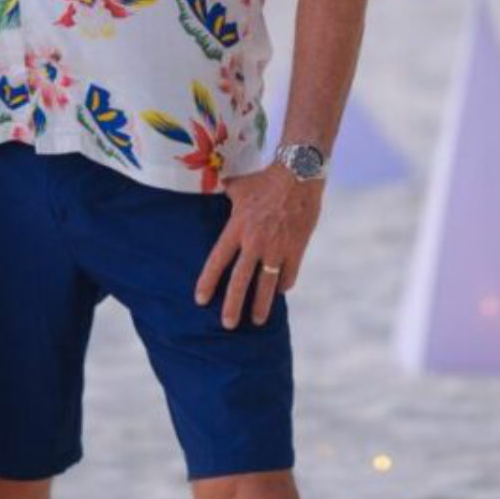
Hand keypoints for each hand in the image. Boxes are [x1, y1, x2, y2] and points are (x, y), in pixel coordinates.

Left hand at [194, 164, 322, 329]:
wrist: (299, 174)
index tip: (201, 300)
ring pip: (266, 285)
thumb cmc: (266, 179)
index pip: (217, 261)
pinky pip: (288, 275)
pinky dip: (284, 284)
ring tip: (257, 320)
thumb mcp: (240, 186)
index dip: (208, 282)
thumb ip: (227, 192)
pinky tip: (281, 290)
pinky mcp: (296, 248)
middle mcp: (254, 242)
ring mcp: (276, 248)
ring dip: (261, 305)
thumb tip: (215, 183)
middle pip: (240, 281)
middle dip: (232, 306)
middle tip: (227, 324)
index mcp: (237, 228)